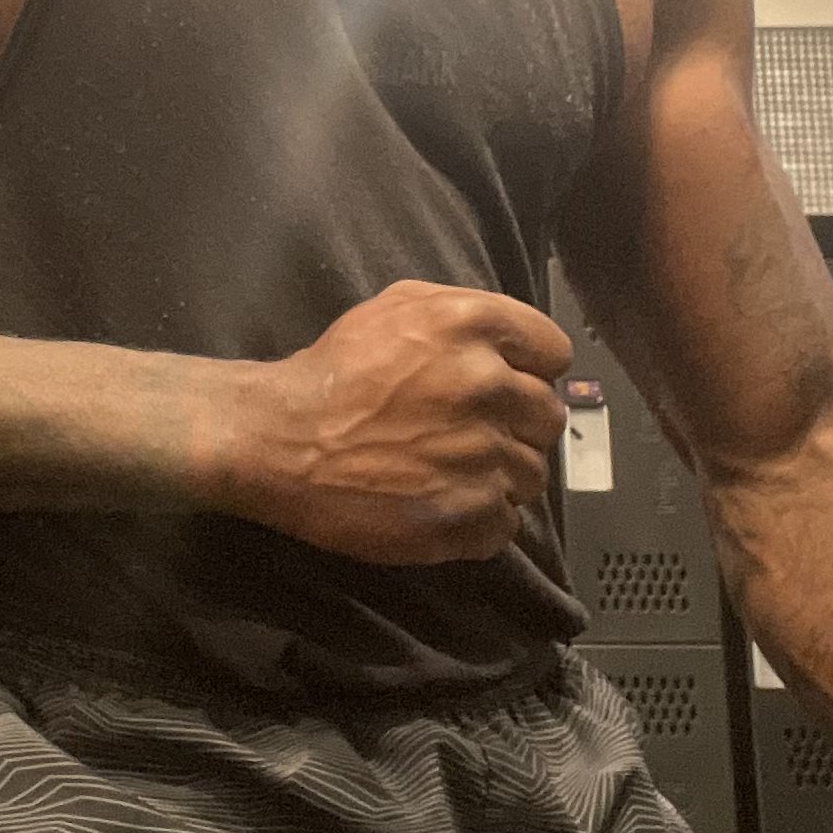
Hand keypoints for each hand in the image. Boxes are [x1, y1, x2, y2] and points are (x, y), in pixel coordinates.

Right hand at [225, 278, 571, 564]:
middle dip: (515, 426)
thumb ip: (461, 313)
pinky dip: (479, 520)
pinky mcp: (470, 514)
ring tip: (449, 473)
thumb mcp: (394, 308)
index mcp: (473, 327)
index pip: (553, 351)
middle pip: (548, 416)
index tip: (503, 386)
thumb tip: (512, 344)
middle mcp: (489, 386)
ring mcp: (484, 455)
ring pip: (533, 474)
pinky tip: (439, 504)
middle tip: (469, 434)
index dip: (528, 370)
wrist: (279, 441)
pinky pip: (506, 524)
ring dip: (499, 476)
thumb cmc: (333, 373)